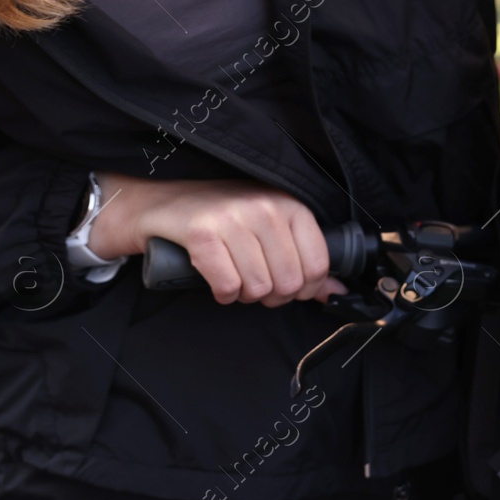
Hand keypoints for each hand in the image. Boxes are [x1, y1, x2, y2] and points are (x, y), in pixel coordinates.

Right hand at [87, 173, 344, 305]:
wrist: (163, 204)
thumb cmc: (223, 218)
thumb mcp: (270, 229)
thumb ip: (305, 259)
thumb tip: (335, 291)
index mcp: (290, 205)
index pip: (317, 265)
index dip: (305, 288)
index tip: (287, 287)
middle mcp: (265, 207)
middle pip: (288, 282)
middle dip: (272, 296)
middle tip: (256, 286)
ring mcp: (233, 218)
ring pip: (258, 288)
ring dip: (244, 295)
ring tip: (236, 279)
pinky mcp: (202, 233)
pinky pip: (227, 287)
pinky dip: (222, 294)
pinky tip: (218, 282)